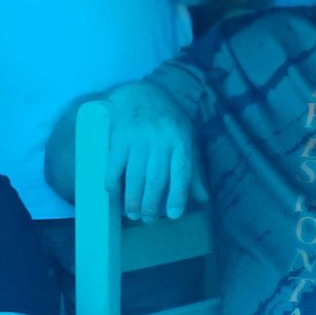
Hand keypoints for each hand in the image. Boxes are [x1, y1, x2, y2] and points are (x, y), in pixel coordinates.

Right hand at [105, 82, 205, 221]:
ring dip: (132, 199)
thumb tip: (203, 198)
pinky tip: (114, 193)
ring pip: (135, 175)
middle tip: (147, 219)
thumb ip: (193, 169)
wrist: (141, 95)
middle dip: (151, 204)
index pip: (181, 172)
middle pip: (156, 178)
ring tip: (132, 213)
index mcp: (181, 141)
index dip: (177, 195)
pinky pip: (114, 164)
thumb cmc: (167, 123)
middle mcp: (161, 139)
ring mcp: (138, 138)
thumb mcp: (186, 140)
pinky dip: (112, 182)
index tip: (173, 215)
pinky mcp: (119, 137)